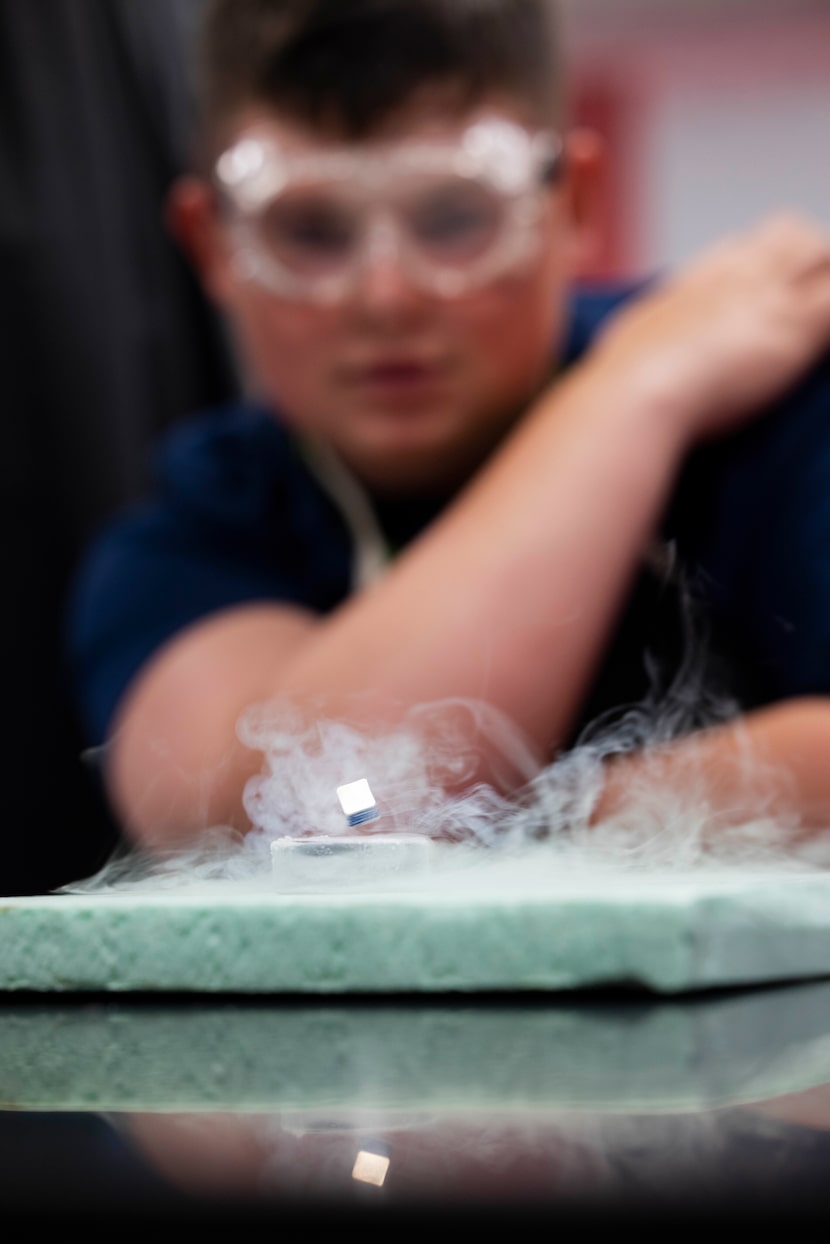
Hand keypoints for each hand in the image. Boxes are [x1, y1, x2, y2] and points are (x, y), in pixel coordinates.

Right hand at [587, 212, 829, 445]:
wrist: (634, 392)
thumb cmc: (623, 378)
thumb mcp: (635, 336)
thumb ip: (655, 330)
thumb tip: (641, 341)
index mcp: (701, 276)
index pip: (754, 243)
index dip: (770, 261)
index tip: (770, 292)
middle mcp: (741, 274)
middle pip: (798, 235)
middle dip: (810, 263)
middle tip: (805, 307)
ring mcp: (771, 297)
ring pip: (826, 256)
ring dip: (825, 284)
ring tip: (810, 327)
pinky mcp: (796, 329)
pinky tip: (821, 348)